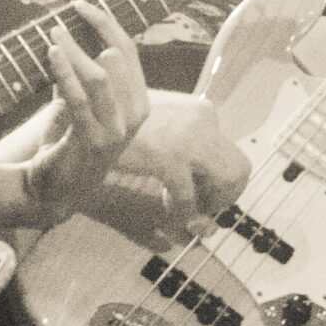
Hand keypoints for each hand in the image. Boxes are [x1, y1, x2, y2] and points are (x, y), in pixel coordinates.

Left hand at [13, 3, 153, 225]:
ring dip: (75, 50)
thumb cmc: (65, 145)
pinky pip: (79, 100)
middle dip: (94, 31)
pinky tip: (51, 54)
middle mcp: (134, 116)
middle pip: (120, 58)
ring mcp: (116, 131)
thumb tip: (63, 37)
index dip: (108, 24)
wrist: (51, 190)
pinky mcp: (92, 142)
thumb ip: (76, 76)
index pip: (129, 52)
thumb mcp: (74, 104)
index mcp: (137, 103)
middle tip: (64, 17)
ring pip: (101, 77)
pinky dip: (65, 73)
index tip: (83, 5)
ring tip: (54, 33)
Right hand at [98, 93, 251, 249]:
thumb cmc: (116, 120)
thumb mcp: (159, 127)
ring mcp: (189, 137)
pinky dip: (181, 213)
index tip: (204, 197)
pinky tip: (167, 214)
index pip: (233, 154)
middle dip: (224, 198)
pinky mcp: (169, 156)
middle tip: (202, 211)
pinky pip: (188, 198)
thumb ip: (184, 146)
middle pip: (239, 170)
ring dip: (208, 206)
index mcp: (202, 111)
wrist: (85, 111)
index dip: (222, 185)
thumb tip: (203, 183)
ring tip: (183, 212)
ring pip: (226, 184)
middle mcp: (203, 119)